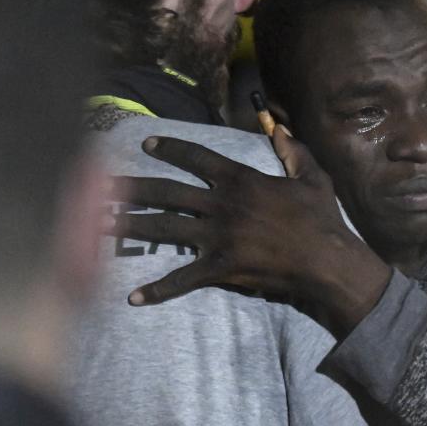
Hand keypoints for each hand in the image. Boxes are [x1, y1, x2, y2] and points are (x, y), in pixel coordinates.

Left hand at [107, 130, 390, 329]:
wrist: (327, 260)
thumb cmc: (321, 219)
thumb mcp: (313, 177)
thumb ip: (294, 151)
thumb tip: (282, 128)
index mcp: (241, 179)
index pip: (197, 158)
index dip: (169, 149)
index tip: (146, 145)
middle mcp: (222, 204)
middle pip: (166, 192)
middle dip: (130, 188)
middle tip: (100, 187)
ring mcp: (218, 236)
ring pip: (164, 228)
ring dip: (130, 226)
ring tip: (99, 225)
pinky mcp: (220, 267)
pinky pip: (183, 278)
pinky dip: (158, 289)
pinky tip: (133, 297)